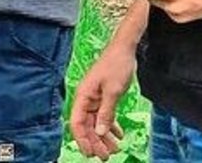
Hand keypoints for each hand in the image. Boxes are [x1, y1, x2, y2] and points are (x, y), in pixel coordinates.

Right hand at [69, 41, 135, 158]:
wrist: (125, 49)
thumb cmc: (116, 65)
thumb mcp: (113, 91)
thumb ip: (106, 113)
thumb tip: (100, 132)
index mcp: (83, 96)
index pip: (77, 123)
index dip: (82, 139)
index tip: (90, 153)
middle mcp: (86, 99)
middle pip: (87, 126)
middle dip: (95, 142)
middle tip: (106, 156)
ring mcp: (95, 99)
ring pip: (97, 123)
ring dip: (104, 137)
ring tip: (114, 149)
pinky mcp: (104, 97)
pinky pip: (105, 116)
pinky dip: (112, 126)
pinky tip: (119, 135)